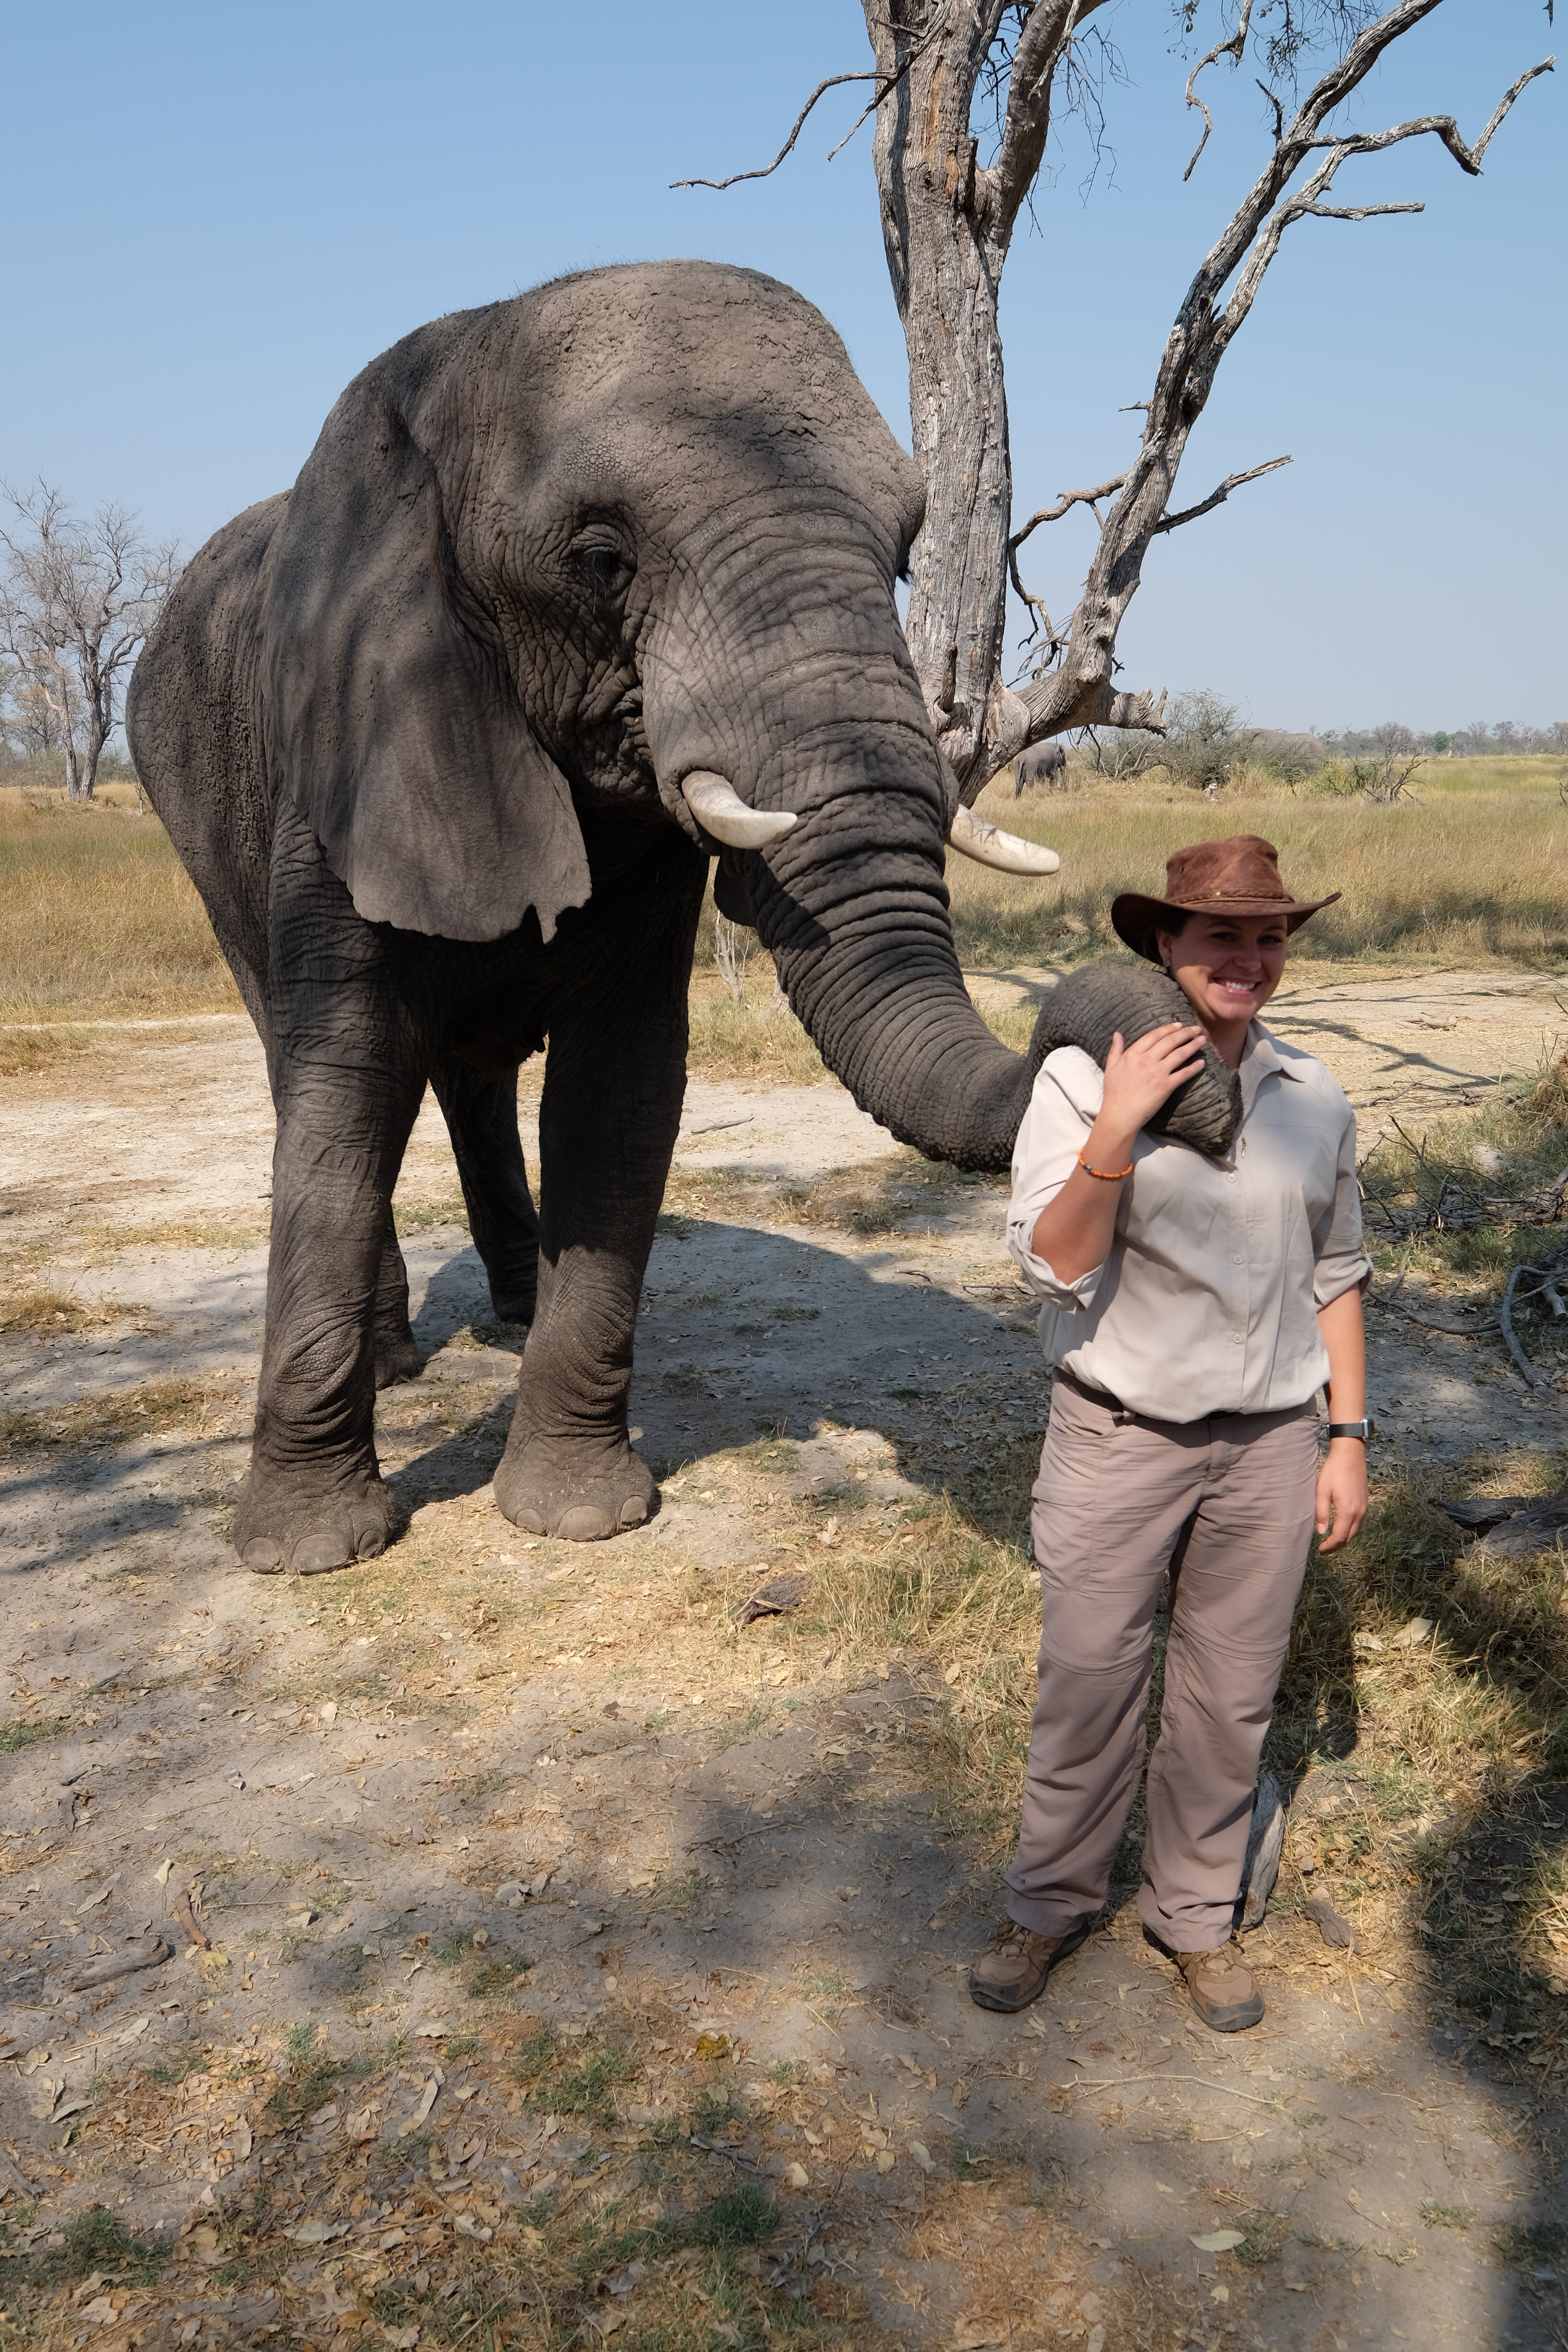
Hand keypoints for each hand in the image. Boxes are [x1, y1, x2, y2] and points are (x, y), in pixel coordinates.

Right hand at [1094, 1023, 1206, 1146]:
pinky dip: (1194, 1067)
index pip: (1154, 1036)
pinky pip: (1183, 1074)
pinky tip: (1201, 1062)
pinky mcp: (1166, 1086)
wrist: (1120, 1114)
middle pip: (1170, 1041)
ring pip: (1179, 1054)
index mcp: (1133, 1054)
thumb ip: (1115, 1050)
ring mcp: (1157, 1073)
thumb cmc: (1113, 1093)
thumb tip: (1117, 1034)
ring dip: (1193, 1045)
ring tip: (1202, 1040)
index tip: (1178, 1024)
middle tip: (1196, 1029)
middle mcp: (1147, 1060)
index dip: (1168, 1028)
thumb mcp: (1111, 1068)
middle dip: (1185, 1033)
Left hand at [1315, 1439, 1366, 1553]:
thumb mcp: (1322, 1491)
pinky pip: (1359, 1522)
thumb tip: (1321, 1532)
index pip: (1339, 1536)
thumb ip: (1321, 1513)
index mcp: (1348, 1511)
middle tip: (1325, 1551)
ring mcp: (1364, 1507)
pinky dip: (1351, 1530)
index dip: (1330, 1546)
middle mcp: (1359, 1512)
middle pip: (1349, 1537)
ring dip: (1345, 1539)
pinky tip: (1343, 1529)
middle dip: (1337, 1546)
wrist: (1350, 1454)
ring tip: (1332, 1543)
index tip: (1320, 1550)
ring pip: (1356, 1531)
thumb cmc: (1334, 1470)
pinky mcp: (1365, 1502)